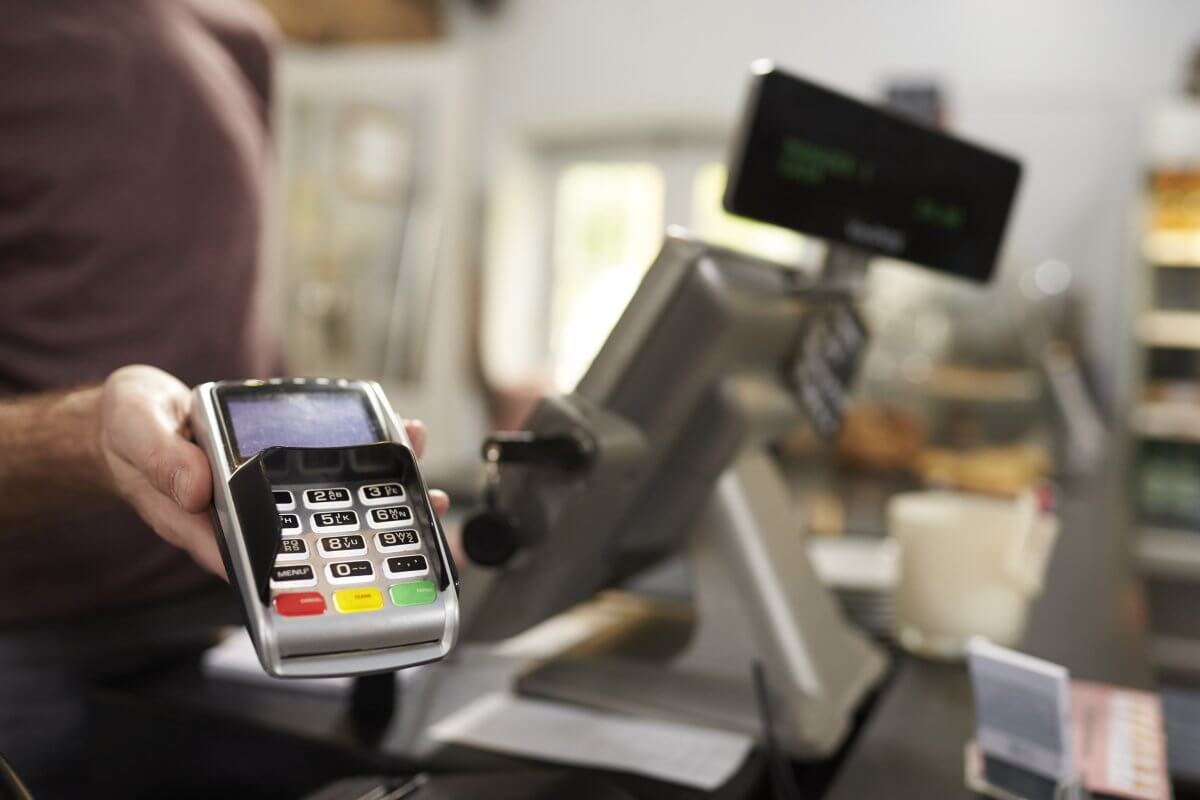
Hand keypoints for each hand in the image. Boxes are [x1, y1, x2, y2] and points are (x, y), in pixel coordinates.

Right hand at [96, 365, 448, 579]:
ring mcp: (267, 494)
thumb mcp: (135, 431)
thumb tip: (198, 488)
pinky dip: (363, 456)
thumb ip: (163, 461)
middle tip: (422, 510)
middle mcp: (247, 514)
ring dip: (380, 489)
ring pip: (331, 502)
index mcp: (208, 522)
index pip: (264, 557)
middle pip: (316, 534)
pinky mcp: (279, 469)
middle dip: (373, 527)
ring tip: (424, 478)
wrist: (132, 412)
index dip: (318, 566)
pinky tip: (396, 443)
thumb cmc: (129, 429)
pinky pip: (326, 468)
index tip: (361, 563)